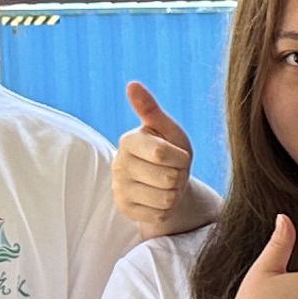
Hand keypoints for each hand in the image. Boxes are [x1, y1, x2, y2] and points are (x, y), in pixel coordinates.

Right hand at [113, 80, 195, 235]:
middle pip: (168, 178)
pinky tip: (160, 198)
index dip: (179, 158)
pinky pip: (159, 214)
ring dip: (174, 193)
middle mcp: (118, 165)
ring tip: (167, 184)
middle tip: (172, 171)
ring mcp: (119, 189)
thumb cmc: (170, 151)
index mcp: (128, 140)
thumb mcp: (168, 130)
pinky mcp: (124, 209)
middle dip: (179, 176)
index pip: (161, 153)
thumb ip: (150, 109)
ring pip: (166, 199)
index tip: (176, 155)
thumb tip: (131, 84)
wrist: (166, 182)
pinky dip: (167, 208)